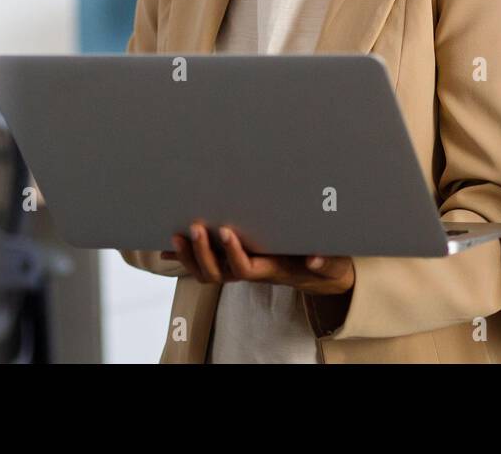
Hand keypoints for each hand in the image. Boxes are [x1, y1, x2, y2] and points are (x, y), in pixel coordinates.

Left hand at [159, 221, 355, 295]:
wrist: (321, 274)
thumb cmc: (325, 264)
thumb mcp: (333, 263)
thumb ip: (328, 262)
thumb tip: (315, 259)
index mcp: (272, 269)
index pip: (246, 269)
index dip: (234, 253)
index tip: (226, 232)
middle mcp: (252, 271)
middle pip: (218, 274)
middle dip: (203, 253)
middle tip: (195, 227)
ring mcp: (240, 268)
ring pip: (207, 272)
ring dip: (189, 256)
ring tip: (177, 235)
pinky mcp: (234, 262)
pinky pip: (204, 265)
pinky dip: (185, 258)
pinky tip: (167, 248)